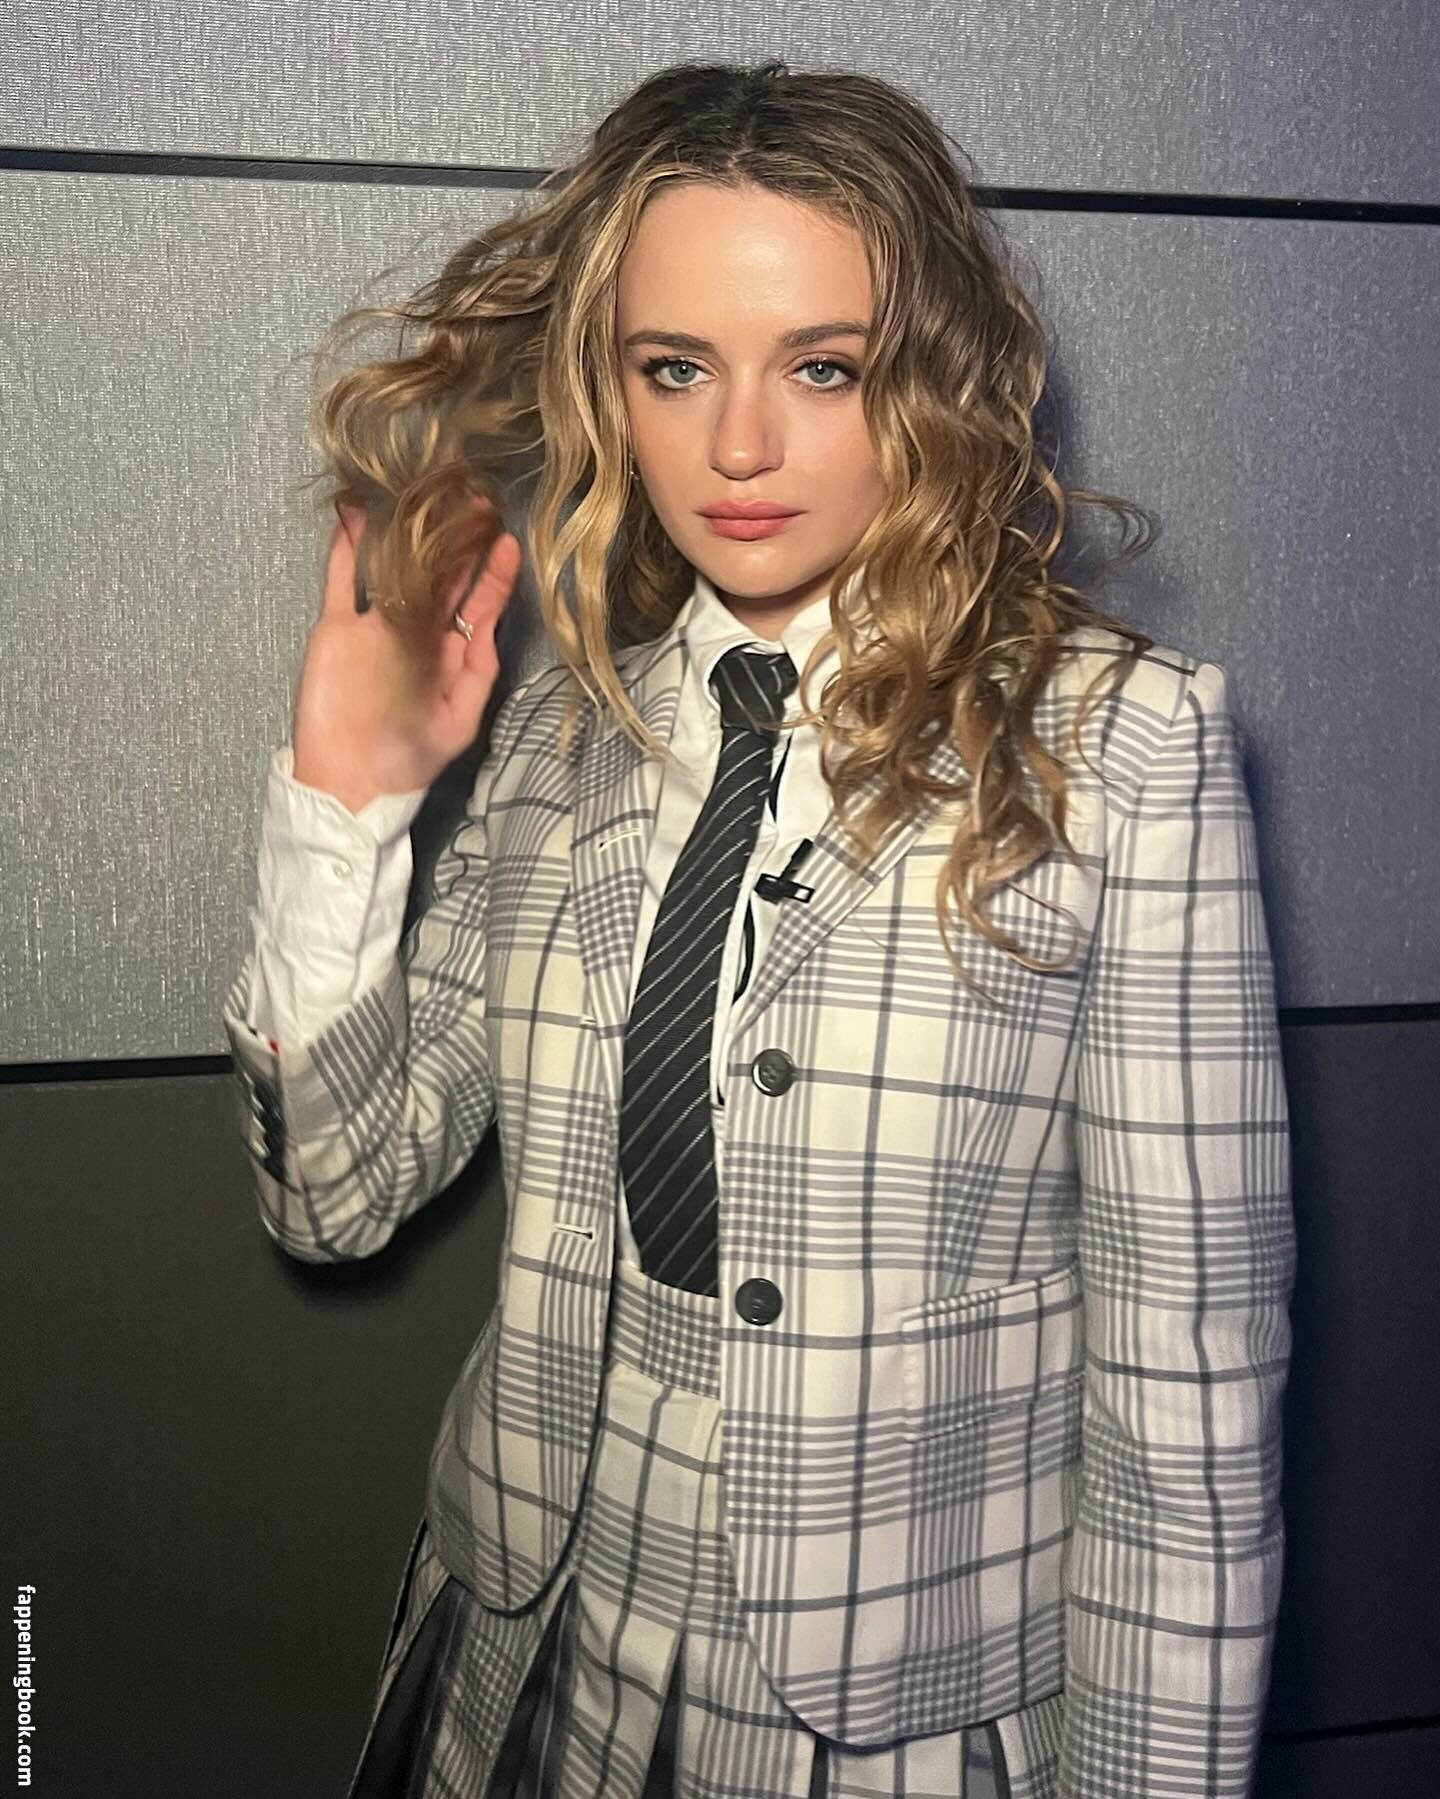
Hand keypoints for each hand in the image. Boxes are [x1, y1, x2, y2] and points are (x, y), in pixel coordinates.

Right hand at [291, 501, 519, 812]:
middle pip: (441, 578)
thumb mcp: (458, 722)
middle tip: (474, 501)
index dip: (492, 575)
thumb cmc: (408, 760)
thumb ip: (477, 674)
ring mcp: (376, 628)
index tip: (506, 540)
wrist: (347, 781)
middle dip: (457, 542)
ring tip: (419, 494)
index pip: (478, 607)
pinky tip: (355, 513)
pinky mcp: (338, 628)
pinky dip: (347, 547)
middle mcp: (417, 635)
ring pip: (394, 569)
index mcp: (451, 657)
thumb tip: (488, 625)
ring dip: (406, 534)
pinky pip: (343, 580)